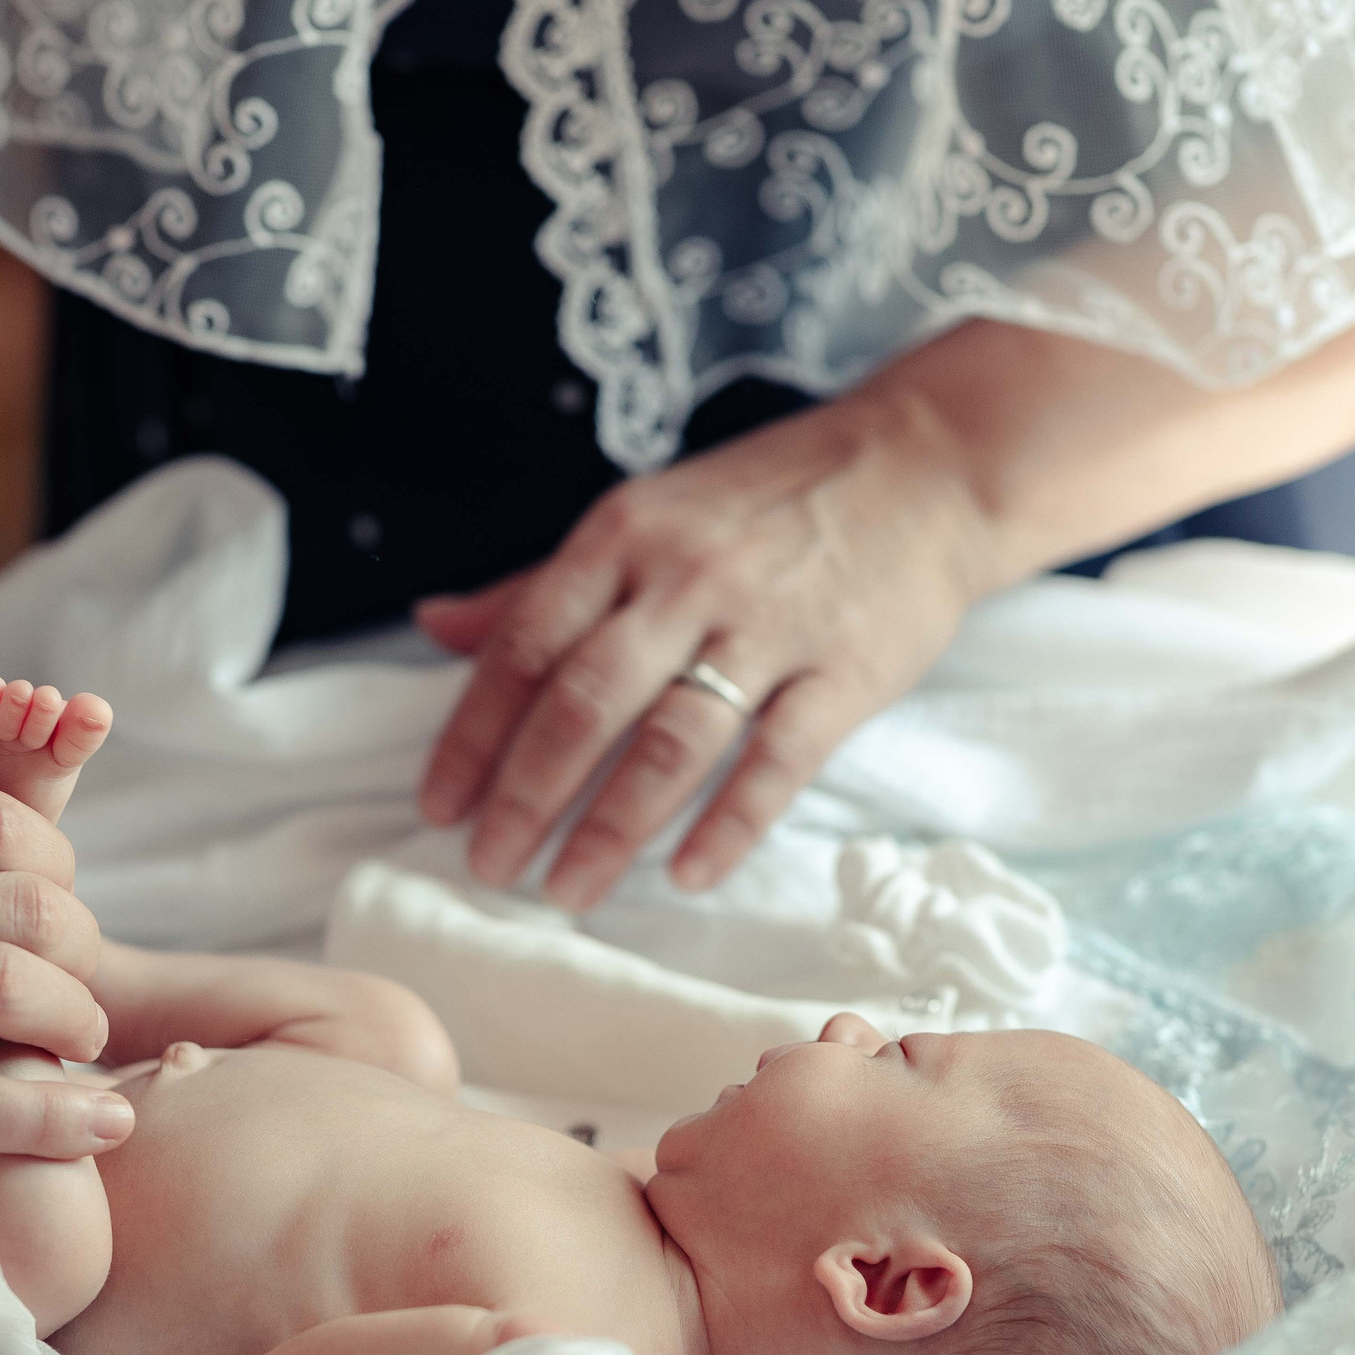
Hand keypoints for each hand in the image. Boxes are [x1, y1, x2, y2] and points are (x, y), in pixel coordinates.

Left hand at [415, 386, 993, 909]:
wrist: (921, 465)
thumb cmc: (764, 500)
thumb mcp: (641, 517)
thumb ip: (539, 583)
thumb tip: (434, 624)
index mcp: (622, 538)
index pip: (524, 646)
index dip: (473, 733)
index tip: (437, 806)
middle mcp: (686, 580)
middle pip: (586, 702)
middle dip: (527, 795)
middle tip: (490, 866)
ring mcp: (768, 627)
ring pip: (673, 741)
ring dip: (613, 826)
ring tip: (569, 889)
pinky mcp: (844, 670)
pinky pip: (777, 761)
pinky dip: (729, 824)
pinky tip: (686, 874)